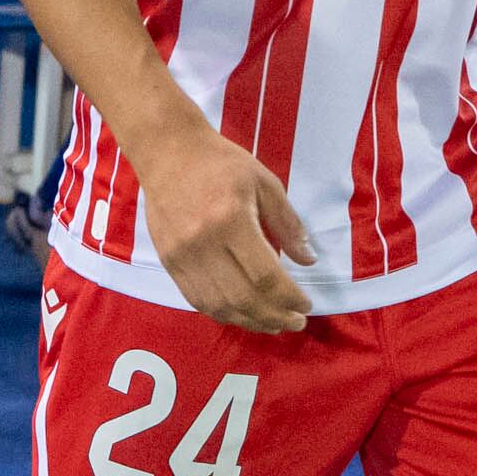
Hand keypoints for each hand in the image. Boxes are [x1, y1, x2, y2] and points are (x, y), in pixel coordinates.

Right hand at [130, 122, 316, 332]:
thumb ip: (288, 224)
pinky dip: (223, 313)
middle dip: (274, 317)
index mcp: (231, 220)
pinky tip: (243, 314)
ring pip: (219, 306)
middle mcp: (203, 243)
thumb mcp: (265, 183)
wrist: (167, 151)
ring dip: (250, 322)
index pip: (265, 276)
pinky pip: (197, 300)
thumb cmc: (221, 163)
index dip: (289, 298)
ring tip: (273, 324)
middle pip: (242, 298)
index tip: (306, 305)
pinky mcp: (169, 262)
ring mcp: (182, 256)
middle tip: (296, 322)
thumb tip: (309, 260)